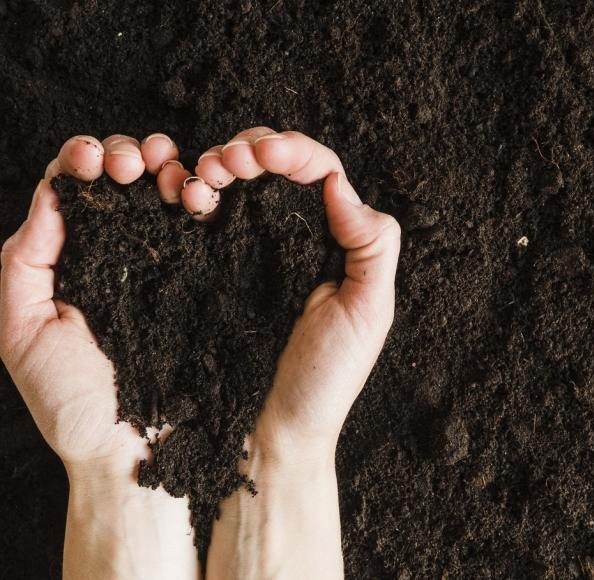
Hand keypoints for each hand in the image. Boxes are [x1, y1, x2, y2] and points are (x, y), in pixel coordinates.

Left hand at [0, 134, 197, 579]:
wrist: (139, 453)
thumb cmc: (76, 403)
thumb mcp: (21, 330)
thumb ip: (23, 261)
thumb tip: (52, 194)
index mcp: (78, 260)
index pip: (76, 192)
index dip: (83, 161)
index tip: (92, 159)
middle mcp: (127, 255)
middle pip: (126, 179)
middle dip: (127, 154)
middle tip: (131, 165)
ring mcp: (175, 263)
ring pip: (171, 190)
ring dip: (167, 164)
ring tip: (166, 170)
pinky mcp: (216, 276)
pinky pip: (212, 222)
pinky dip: (205, 192)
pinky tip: (198, 191)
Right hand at [192, 129, 400, 579]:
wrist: (271, 431)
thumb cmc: (326, 379)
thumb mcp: (368, 312)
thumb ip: (371, 245)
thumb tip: (340, 185)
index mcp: (337, 239)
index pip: (320, 172)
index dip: (294, 151)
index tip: (265, 155)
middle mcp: (296, 236)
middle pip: (274, 164)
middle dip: (248, 148)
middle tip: (225, 164)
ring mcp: (253, 248)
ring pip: (236, 180)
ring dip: (217, 162)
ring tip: (203, 178)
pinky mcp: (214, 266)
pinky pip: (206, 214)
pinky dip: (194, 192)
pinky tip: (187, 197)